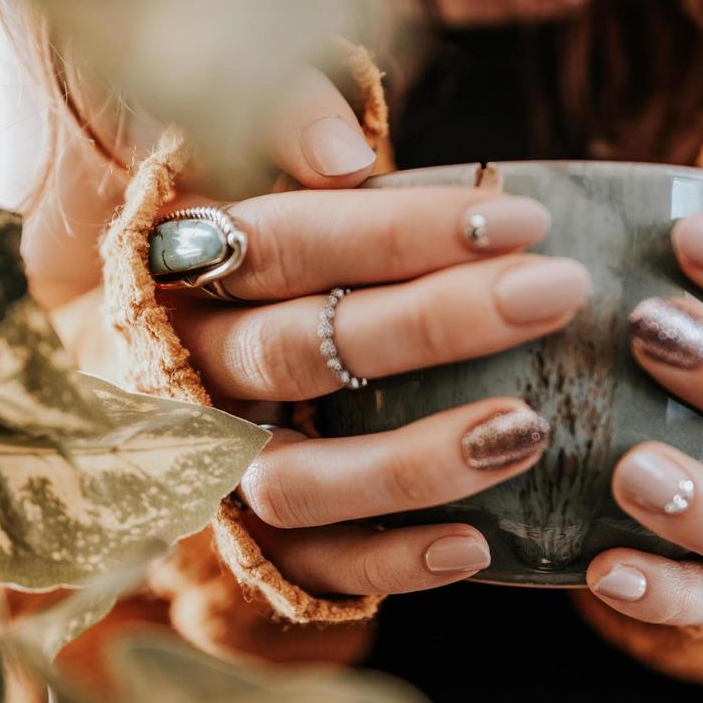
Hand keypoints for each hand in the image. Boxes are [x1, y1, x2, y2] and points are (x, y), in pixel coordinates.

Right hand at [35, 69, 591, 596]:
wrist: (147, 376)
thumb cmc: (250, 266)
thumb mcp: (253, 181)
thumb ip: (285, 133)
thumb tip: (342, 150)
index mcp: (184, 270)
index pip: (284, 244)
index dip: (398, 232)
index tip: (521, 219)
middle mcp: (187, 372)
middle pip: (297, 354)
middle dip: (433, 324)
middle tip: (555, 294)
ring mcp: (211, 467)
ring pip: (293, 482)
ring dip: (411, 461)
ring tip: (528, 429)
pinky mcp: (244, 543)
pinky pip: (307, 569)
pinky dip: (388, 564)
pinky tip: (478, 544)